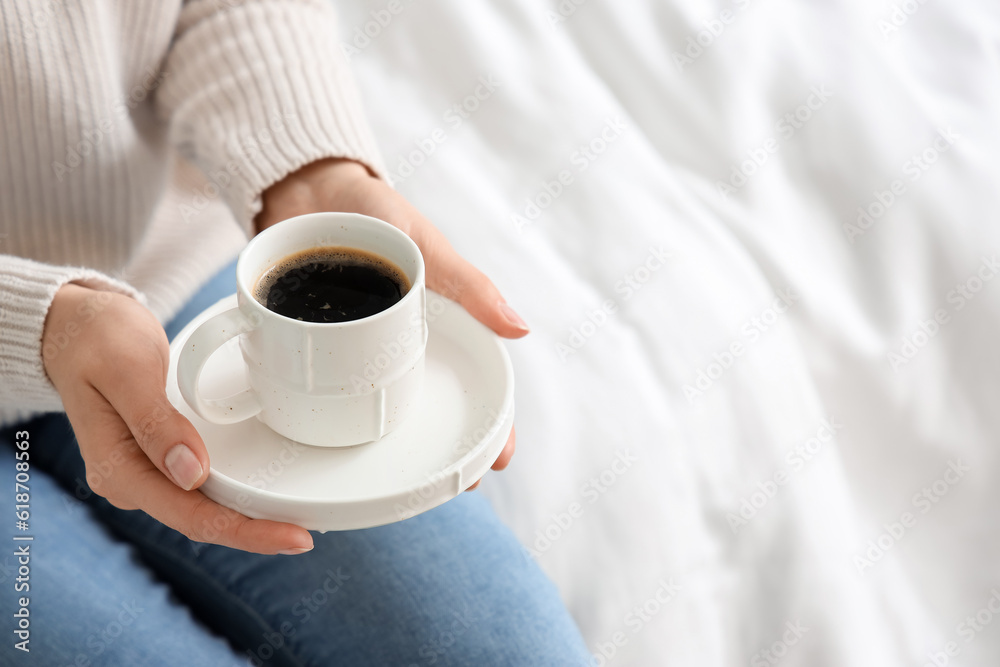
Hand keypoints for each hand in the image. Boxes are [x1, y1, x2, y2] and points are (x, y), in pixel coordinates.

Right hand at [43, 284, 313, 554]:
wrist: (76, 325)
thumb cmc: (98, 339)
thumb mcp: (127, 369)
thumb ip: (155, 422)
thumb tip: (192, 475)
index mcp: (118, 469)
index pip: (190, 516)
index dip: (245, 531)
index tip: (293, 537)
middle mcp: (131, 481)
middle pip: (202, 521)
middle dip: (254, 532)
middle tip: (305, 537)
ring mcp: (146, 472)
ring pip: (204, 509)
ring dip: (248, 519)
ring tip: (297, 525)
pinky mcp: (159, 459)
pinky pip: (202, 488)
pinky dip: (235, 496)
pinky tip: (265, 498)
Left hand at [257, 159, 528, 489]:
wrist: (304, 192)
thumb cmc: (375, 212)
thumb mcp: (425, 244)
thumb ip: (468, 285)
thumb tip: (519, 329)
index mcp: (440, 323)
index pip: (477, 380)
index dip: (493, 423)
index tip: (499, 461)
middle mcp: (403, 344)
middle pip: (433, 404)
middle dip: (446, 444)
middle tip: (455, 482)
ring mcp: (360, 351)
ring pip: (386, 405)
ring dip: (396, 439)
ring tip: (401, 476)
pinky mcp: (319, 350)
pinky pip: (333, 389)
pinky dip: (341, 415)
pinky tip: (339, 441)